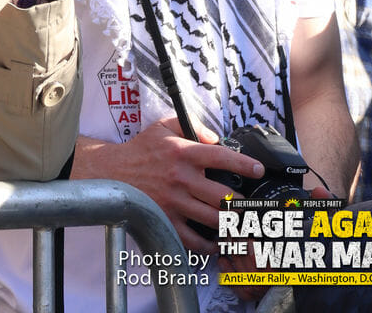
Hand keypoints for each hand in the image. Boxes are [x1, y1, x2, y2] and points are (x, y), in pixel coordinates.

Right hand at [74, 119, 267, 253]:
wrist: (114, 172)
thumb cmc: (142, 150)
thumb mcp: (164, 126)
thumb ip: (192, 127)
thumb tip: (216, 138)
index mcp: (184, 153)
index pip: (221, 158)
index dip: (244, 165)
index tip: (258, 170)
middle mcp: (182, 179)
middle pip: (223, 197)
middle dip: (242, 203)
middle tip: (251, 206)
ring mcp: (175, 203)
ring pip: (213, 220)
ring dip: (230, 224)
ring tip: (240, 224)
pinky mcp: (167, 221)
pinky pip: (194, 240)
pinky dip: (209, 245)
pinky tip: (215, 242)